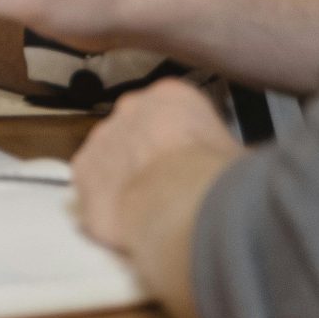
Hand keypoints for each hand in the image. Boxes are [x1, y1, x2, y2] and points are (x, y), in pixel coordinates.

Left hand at [71, 79, 239, 252]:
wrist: (180, 204)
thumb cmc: (217, 177)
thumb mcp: (236, 155)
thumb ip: (221, 151)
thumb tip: (233, 167)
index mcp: (171, 96)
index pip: (171, 111)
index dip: (182, 140)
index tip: (190, 161)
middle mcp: (129, 108)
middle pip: (136, 131)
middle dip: (146, 156)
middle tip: (167, 185)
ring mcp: (101, 138)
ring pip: (110, 158)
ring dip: (123, 179)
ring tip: (147, 208)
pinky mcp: (82, 172)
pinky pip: (91, 187)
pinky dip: (105, 203)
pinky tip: (126, 221)